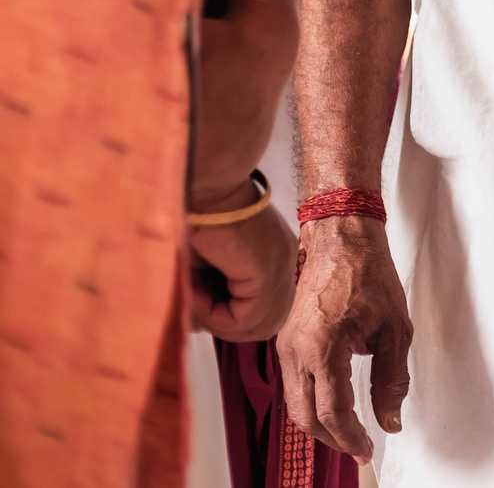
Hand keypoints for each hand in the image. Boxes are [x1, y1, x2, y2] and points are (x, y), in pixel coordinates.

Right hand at [188, 200, 297, 341]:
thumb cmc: (197, 213)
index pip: (265, 310)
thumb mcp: (200, 262)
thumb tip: (197, 327)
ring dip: (218, 322)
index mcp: (274, 257)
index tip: (195, 299)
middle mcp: (285, 262)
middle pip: (269, 324)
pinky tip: (193, 290)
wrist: (204, 181)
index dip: (227, 318)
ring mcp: (282, 266)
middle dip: (226, 326)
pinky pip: (246, 317)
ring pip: (261, 326)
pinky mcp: (268, 271)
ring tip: (192, 295)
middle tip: (195, 307)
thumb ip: (204, 295)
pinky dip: (214, 314)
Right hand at [278, 215, 413, 461]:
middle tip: (358, 448)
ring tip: (348, 433)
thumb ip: (392, 379)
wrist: (341, 240)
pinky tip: (333, 406)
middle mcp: (296, 352)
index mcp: (323, 348)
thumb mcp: (396, 329)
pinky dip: (310, 403)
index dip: (350, 437)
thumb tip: (390, 420)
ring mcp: (285, 347)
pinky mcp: (285, 342)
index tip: (368, 449)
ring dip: (319, 425)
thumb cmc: (369, 275)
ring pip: (295, 404)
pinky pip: (292, 385)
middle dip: (332, 439)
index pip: (333, 412)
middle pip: (306, 417)